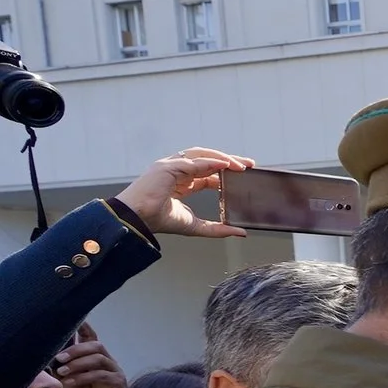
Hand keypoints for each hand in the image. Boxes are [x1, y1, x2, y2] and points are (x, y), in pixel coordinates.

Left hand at [51, 323, 124, 387]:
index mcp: (95, 356)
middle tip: (59, 358)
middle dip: (76, 349)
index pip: (91, 337)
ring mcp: (114, 370)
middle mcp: (107, 360)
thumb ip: (61, 369)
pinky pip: (100, 374)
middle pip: (95, 345)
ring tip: (63, 372)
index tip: (74, 320)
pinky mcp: (117, 381)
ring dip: (78, 364)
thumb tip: (47, 359)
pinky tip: (71, 383)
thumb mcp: (68, 380)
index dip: (84, 327)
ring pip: (98, 358)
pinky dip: (83, 377)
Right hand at [119, 147, 252, 238]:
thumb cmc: (159, 220)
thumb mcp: (196, 226)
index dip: (226, 173)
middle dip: (229, 160)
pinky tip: (226, 165)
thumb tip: (241, 232)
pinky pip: (193, 161)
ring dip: (223, 158)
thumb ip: (218, 229)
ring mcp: (171, 166)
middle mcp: (177, 171)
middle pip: (207, 159)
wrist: (137, 220)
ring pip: (202, 155)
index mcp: (181, 182)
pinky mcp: (167, 166)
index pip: (208, 172)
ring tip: (241, 165)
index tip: (244, 175)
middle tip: (250, 165)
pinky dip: (211, 161)